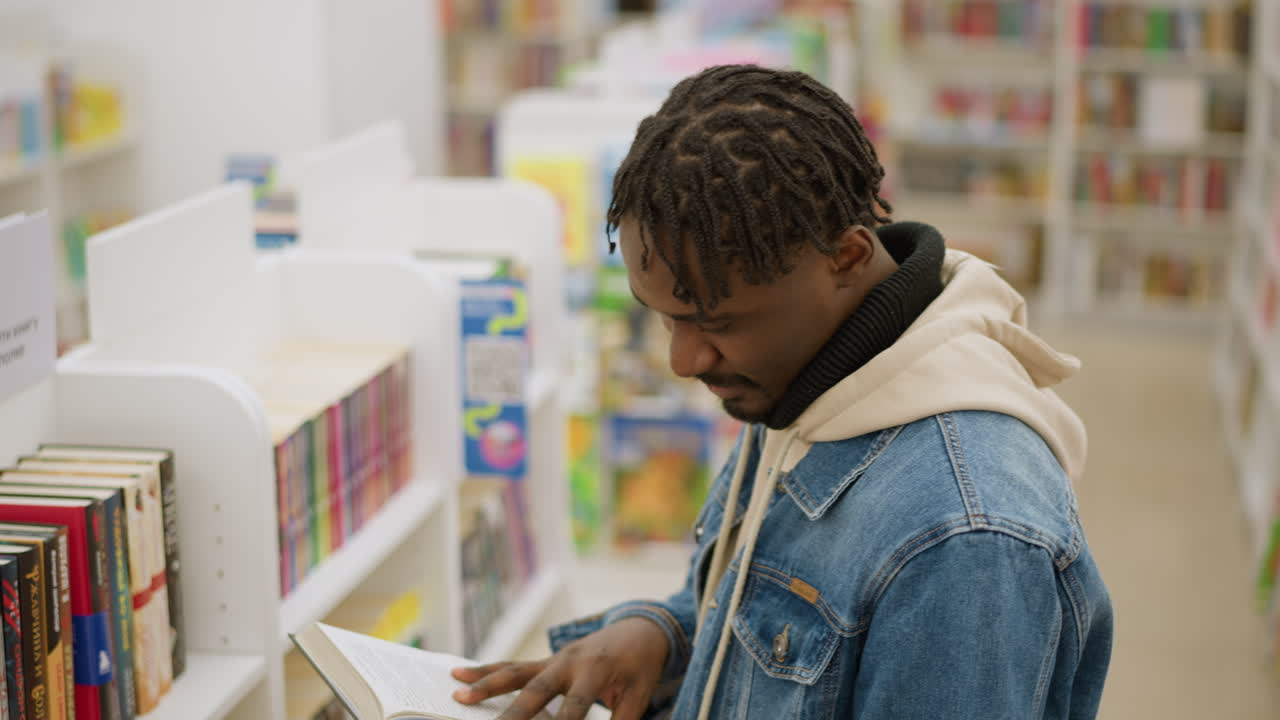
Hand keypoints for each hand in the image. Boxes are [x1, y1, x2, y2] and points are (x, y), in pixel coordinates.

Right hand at [451, 616, 668, 719]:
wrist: (640, 629)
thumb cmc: (640, 667)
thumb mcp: (638, 695)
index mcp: (595, 670)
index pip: (575, 706)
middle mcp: (569, 661)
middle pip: (535, 690)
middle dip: (513, 713)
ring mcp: (554, 659)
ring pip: (515, 673)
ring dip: (486, 686)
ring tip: (459, 696)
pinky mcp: (545, 661)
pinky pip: (513, 667)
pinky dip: (487, 672)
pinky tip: (461, 676)